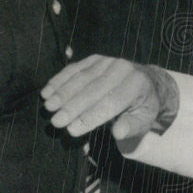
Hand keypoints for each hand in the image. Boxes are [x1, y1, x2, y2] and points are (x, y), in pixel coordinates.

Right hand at [41, 56, 175, 142]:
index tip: (72, 130)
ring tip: (48, 107)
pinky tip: (47, 91)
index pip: (111, 102)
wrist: (146, 83)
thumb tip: (118, 132)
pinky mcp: (96, 59)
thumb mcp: (144, 120)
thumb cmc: (141, 107)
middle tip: (55, 121)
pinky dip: (60, 80)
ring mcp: (108, 61)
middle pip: (94, 89)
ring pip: (82, 77)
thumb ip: (132, 126)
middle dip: (73, 106)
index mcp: (137, 84)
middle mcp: (123, 68)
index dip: (90, 116)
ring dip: (63, 92)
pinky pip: (75, 69)